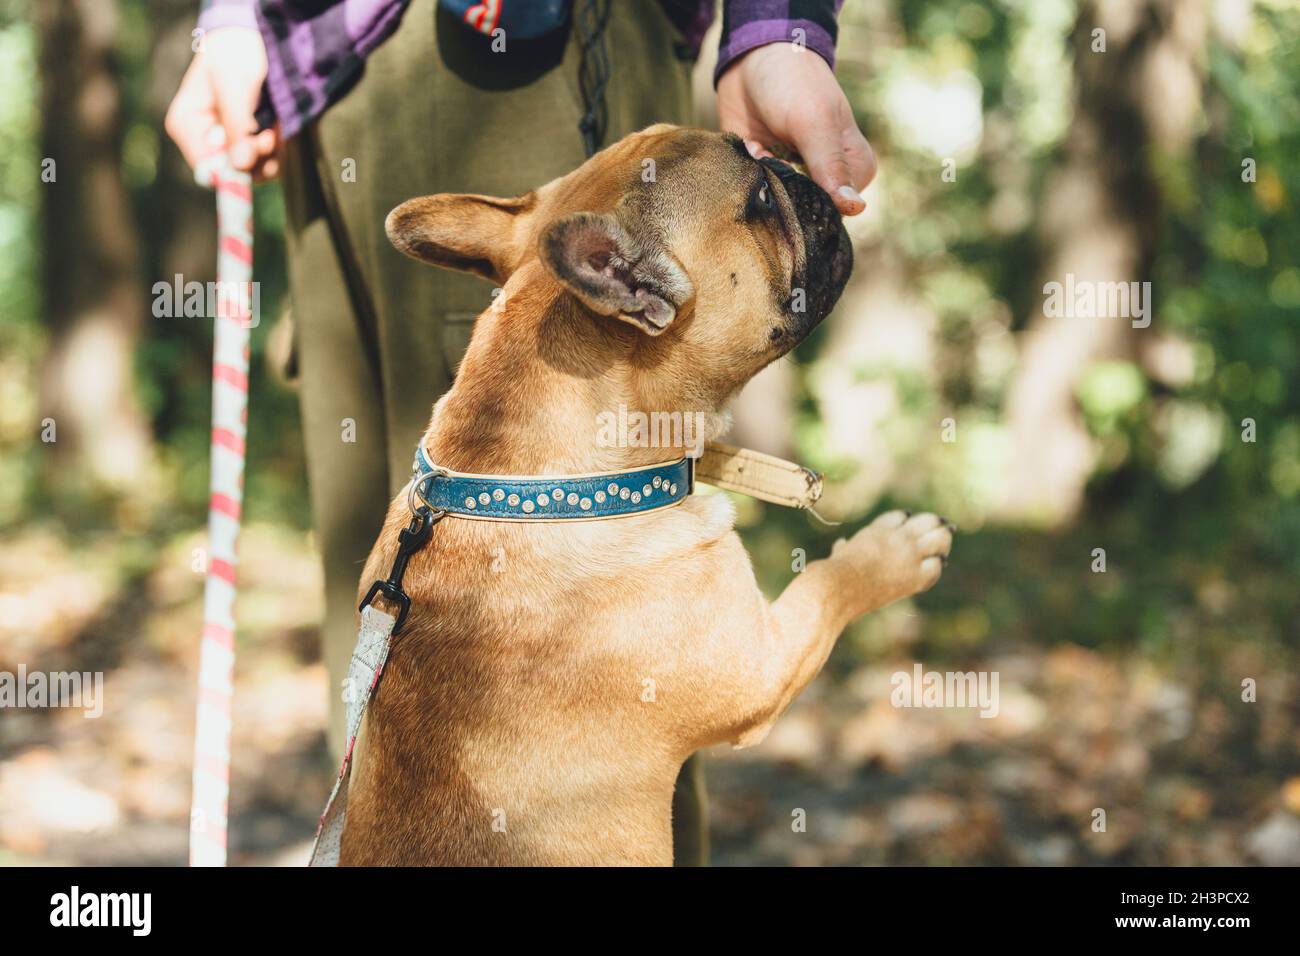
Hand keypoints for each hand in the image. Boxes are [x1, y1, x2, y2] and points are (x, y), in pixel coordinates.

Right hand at [165, 28, 279, 179]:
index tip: (260, 143)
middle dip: (257, 156)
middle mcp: (204, 140)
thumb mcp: (233, 82)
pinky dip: (278, 149)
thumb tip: (240, 166)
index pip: (208, 168)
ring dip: (271, 153)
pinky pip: (267, 163)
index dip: (236, 167)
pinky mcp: (249, 145)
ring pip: (253, 171)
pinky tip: (278, 127)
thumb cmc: (234, 52)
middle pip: (234, 173)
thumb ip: (236, 122)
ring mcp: (228, 144)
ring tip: (274, 125)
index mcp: (186, 125)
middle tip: (270, 132)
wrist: (252, 38)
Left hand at [717, 43, 875, 215]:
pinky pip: (754, 192)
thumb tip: (853, 208)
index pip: (838, 210)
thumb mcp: (815, 123)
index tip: (796, 173)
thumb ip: (831, 166)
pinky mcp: (764, 172)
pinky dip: (747, 173)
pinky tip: (751, 145)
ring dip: (762, 182)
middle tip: (773, 158)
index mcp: (854, 169)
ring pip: (778, 204)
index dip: (813, 202)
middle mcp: (826, 178)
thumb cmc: (795, 84)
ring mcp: (794, 176)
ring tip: (761, 149)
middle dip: (783, 192)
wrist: (753, 58)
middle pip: (806, 212)